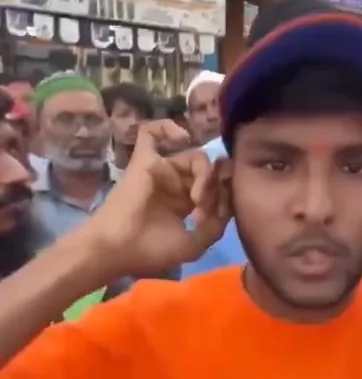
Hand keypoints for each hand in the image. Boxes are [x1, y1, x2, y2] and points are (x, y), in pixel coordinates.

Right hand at [87, 121, 231, 275]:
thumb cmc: (151, 250)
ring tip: (197, 197)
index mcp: (186, 204)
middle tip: (205, 208)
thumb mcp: (193, 245)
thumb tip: (223, 203)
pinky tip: (181, 139)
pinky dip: (167, 128)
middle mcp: (176, 184)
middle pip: (209, 172)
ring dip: (204, 174)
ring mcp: (161, 170)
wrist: (118, 249)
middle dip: (216, 188)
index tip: (221, 212)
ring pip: (195, 156)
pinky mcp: (145, 160)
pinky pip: (151, 132)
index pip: (215, 187)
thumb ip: (215, 225)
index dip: (226, 194)